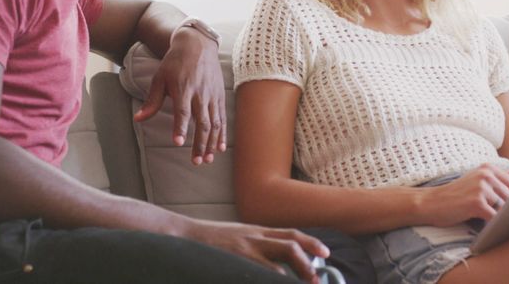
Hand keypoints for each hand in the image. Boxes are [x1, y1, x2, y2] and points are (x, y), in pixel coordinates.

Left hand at [133, 28, 226, 164]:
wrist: (197, 44)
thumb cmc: (175, 62)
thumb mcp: (160, 78)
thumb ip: (152, 101)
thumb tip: (138, 119)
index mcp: (184, 88)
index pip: (182, 111)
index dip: (180, 127)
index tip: (177, 143)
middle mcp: (201, 93)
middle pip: (202, 122)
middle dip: (199, 144)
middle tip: (196, 162)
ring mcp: (212, 95)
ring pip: (214, 123)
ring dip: (211, 143)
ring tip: (207, 160)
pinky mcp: (220, 96)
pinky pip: (222, 118)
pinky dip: (222, 134)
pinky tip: (219, 147)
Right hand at [184, 219, 329, 282]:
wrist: (182, 235)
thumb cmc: (209, 240)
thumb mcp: (237, 236)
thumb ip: (255, 245)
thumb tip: (274, 261)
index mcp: (256, 231)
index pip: (290, 234)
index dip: (311, 242)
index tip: (325, 252)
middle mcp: (254, 237)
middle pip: (290, 244)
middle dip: (308, 261)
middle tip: (316, 278)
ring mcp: (244, 250)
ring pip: (278, 261)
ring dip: (294, 274)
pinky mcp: (234, 262)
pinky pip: (258, 274)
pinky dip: (271, 280)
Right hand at [420, 164, 508, 225]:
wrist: (430, 203)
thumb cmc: (454, 195)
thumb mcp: (476, 182)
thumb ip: (500, 178)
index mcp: (488, 168)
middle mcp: (486, 175)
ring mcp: (481, 188)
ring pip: (506, 208)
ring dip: (507, 219)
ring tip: (505, 226)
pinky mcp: (477, 203)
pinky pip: (496, 217)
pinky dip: (497, 225)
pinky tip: (494, 230)